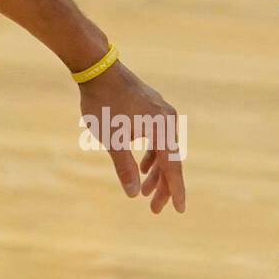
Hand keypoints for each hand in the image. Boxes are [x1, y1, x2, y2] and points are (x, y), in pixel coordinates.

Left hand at [78, 61, 185, 213]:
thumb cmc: (103, 103)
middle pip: (170, 160)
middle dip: (162, 186)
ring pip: (163, 149)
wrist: (99, 69)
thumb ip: (125, 167)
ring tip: (144, 191)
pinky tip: (144, 166)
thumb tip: (133, 193)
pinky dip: (151, 154)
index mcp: (162, 128)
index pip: (173, 167)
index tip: (179, 210)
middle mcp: (167, 120)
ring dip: (155, 171)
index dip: (175, 190)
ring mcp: (161, 112)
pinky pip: (157, 137)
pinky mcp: (152, 108)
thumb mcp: (112, 139)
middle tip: (154, 208)